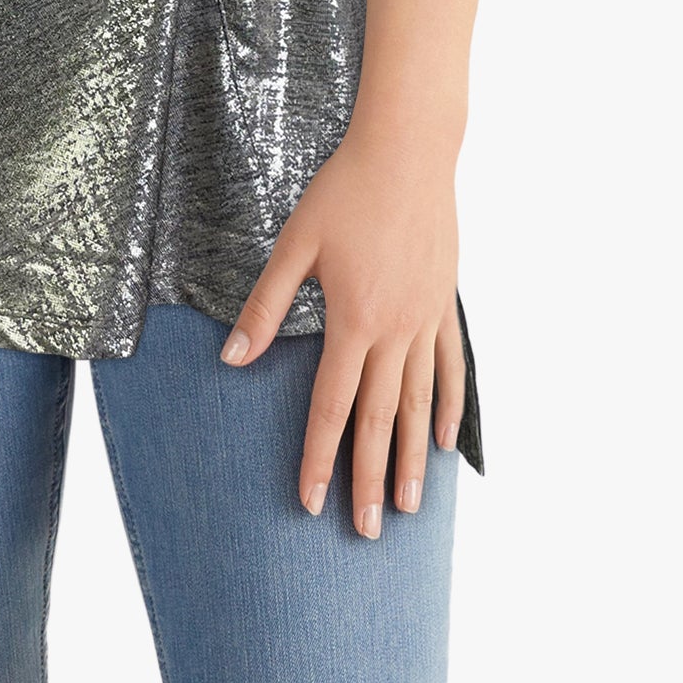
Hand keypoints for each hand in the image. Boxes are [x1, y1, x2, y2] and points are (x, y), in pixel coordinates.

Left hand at [219, 112, 465, 535]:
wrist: (408, 151)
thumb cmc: (344, 191)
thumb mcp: (295, 244)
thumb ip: (266, 307)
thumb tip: (232, 358)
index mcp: (352, 319)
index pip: (332, 406)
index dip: (320, 458)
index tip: (312, 503)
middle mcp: (394, 329)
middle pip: (379, 419)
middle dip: (367, 479)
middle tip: (366, 531)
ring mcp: (426, 319)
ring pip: (419, 404)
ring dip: (411, 459)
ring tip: (407, 507)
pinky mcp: (444, 304)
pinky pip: (450, 367)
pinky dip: (448, 407)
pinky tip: (443, 442)